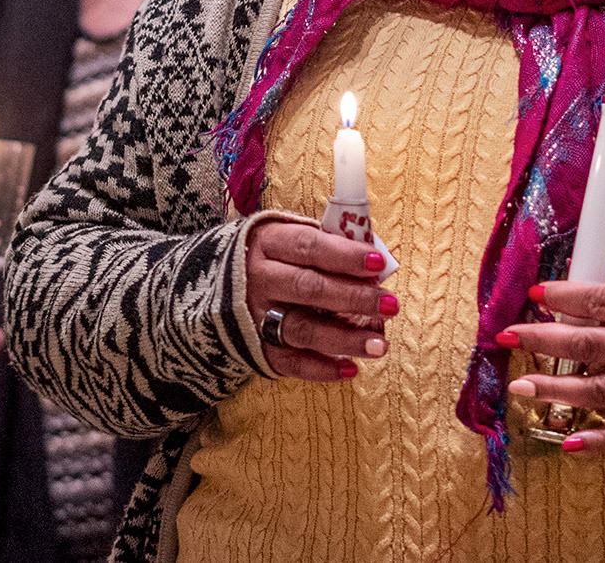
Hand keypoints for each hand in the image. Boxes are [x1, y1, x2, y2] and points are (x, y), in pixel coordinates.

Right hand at [244, 219, 395, 382]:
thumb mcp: (293, 236)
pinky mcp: (258, 348)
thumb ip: (331, 244)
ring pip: (303, 329)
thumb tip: (379, 259)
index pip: (310, 246)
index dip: (345, 255)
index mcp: (271, 243)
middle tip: (390, 304)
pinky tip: (351, 369)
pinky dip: (322, 369)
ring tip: (380, 345)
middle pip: (309, 288)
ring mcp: (256, 317)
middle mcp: (261, 279)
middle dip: (354, 298)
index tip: (380, 263)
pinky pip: (291, 362)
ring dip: (345, 338)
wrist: (214, 281)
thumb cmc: (277, 255)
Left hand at [501, 280, 604, 454]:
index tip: (535, 294)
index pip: (601, 301)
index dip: (564, 296)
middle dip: (542, 340)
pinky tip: (568, 444)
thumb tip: (594, 284)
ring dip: (555, 389)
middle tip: (508, 336)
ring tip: (520, 386)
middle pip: (587, 344)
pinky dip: (598, 441)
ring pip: (596, 389)